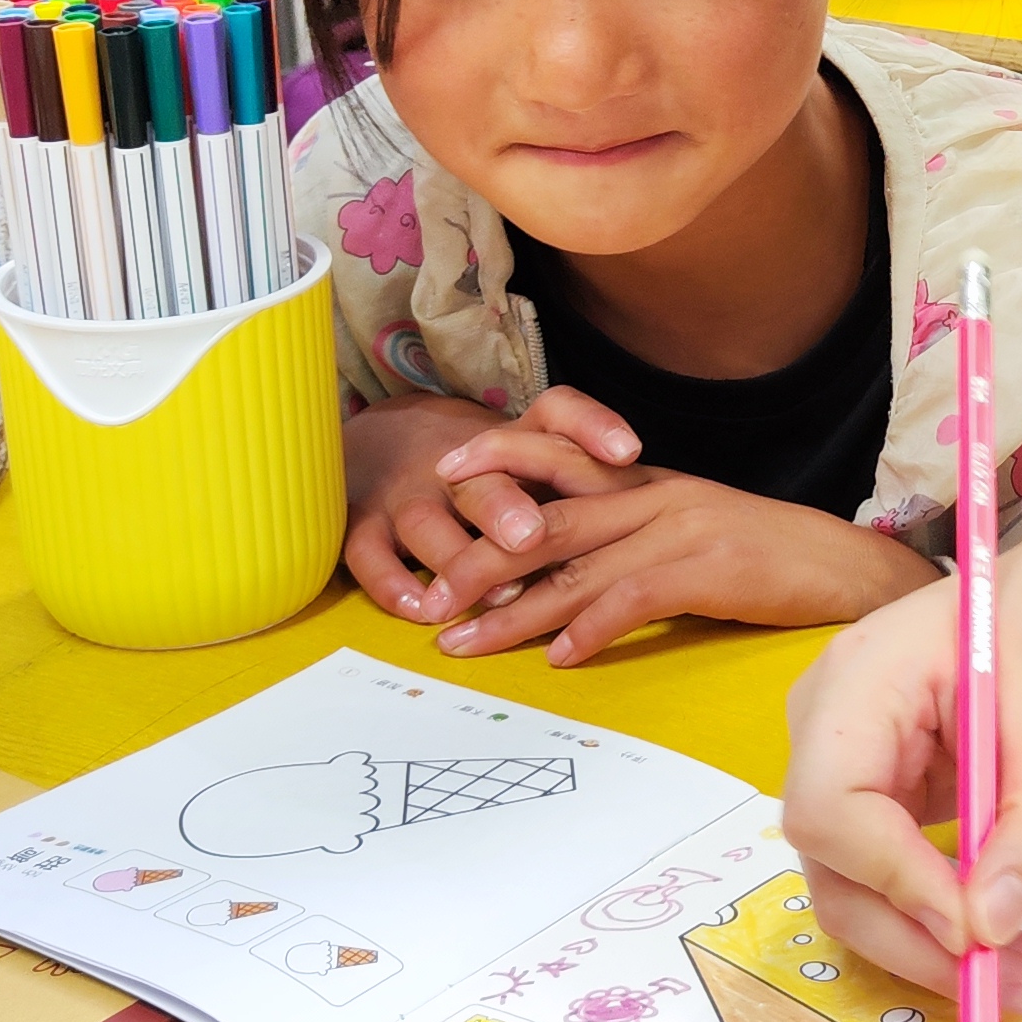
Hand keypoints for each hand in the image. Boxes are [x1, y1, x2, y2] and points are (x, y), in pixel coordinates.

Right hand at [342, 386, 642, 625]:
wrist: (379, 445)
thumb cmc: (486, 475)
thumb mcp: (534, 467)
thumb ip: (585, 485)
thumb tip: (658, 517)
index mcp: (510, 438)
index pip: (555, 412)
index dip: (591, 427)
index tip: (628, 450)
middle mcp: (458, 462)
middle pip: (486, 477)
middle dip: (507, 507)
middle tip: (531, 536)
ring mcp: (406, 494)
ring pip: (428, 521)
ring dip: (456, 557)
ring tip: (487, 592)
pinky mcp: (363, 525)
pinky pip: (370, 555)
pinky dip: (393, 584)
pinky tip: (421, 609)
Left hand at [425, 446, 938, 666]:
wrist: (850, 570)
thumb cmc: (769, 561)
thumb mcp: (692, 534)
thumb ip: (630, 544)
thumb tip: (562, 585)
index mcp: (648, 481)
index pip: (559, 455)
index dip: (497, 459)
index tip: (442, 480)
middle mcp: (656, 494)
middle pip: (546, 518)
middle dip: (478, 557)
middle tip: (427, 596)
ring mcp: (682, 528)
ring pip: (575, 567)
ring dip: (513, 611)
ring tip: (465, 642)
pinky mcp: (709, 567)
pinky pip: (633, 600)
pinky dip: (591, 631)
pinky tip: (562, 659)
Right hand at [778, 470, 1021, 996]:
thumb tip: (989, 928)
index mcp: (859, 682)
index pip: (832, 806)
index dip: (893, 879)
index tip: (975, 928)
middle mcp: (832, 726)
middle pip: (833, 861)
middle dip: (913, 935)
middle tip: (1001, 988)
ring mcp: (853, 763)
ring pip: (856, 883)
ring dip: (929, 942)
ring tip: (1017, 978)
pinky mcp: (885, 797)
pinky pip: (889, 874)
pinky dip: (940, 917)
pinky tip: (1001, 942)